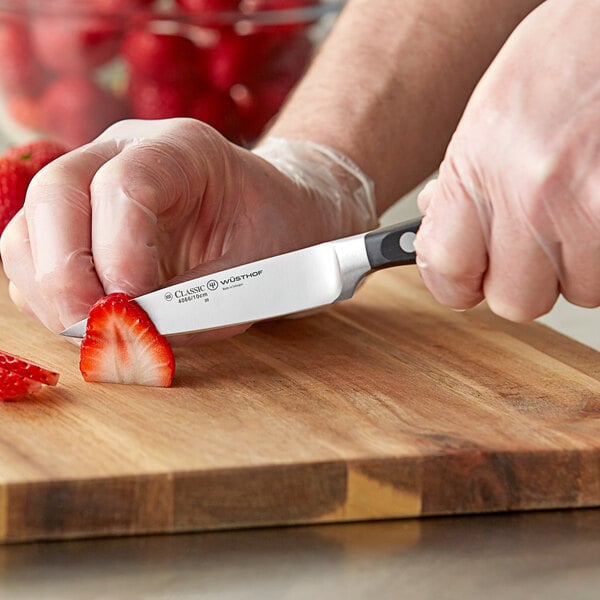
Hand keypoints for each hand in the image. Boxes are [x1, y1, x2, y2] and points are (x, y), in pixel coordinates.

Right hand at [0, 119, 375, 342]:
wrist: (275, 216)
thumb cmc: (275, 233)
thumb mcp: (260, 267)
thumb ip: (198, 301)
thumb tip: (130, 333)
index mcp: (184, 148)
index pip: (124, 184)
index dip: (120, 252)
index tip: (137, 305)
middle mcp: (124, 152)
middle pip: (55, 193)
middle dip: (65, 276)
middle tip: (96, 329)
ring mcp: (93, 182)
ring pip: (30, 226)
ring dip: (49, 291)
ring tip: (96, 331)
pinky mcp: (80, 222)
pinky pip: (36, 256)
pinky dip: (47, 297)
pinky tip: (90, 319)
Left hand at [414, 0, 599, 321]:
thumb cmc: (568, 55)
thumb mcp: (489, 113)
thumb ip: (462, 182)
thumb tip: (436, 225)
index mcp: (479, 163)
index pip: (446, 269)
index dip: (455, 283)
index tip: (465, 280)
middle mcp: (531, 191)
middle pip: (514, 300)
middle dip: (522, 277)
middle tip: (531, 242)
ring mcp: (589, 205)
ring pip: (576, 291)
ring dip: (575, 264)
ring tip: (579, 206)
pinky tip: (598, 207)